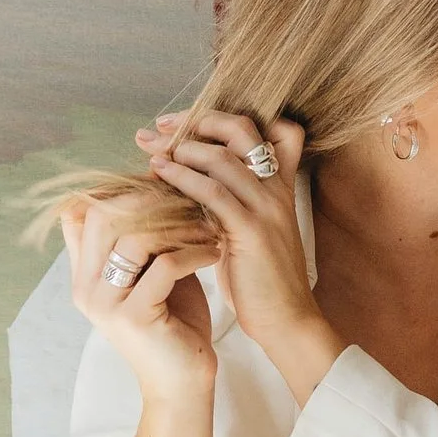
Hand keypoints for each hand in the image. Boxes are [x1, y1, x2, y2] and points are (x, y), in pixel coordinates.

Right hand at [64, 194, 220, 404]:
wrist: (184, 383)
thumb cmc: (175, 324)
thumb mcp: (155, 272)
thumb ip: (147, 235)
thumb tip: (160, 180)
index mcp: (85, 274)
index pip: (82, 211)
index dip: (122, 189)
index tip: (164, 186)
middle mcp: (86, 287)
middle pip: (102, 214)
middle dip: (151, 199)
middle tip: (190, 198)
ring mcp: (106, 303)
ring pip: (134, 236)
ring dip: (179, 224)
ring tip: (209, 226)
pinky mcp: (134, 317)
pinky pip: (164, 265)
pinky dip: (194, 252)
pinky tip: (215, 252)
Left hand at [140, 111, 344, 403]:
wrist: (285, 319)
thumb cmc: (261, 278)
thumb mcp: (250, 229)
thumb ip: (231, 200)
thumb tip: (188, 179)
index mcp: (279, 184)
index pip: (270, 126)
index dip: (224, 117)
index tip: (183, 123)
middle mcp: (276, 188)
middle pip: (241, 128)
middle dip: (196, 121)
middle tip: (160, 127)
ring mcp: (266, 207)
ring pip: (222, 157)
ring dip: (181, 148)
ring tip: (152, 150)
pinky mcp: (251, 231)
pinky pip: (213, 193)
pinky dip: (182, 177)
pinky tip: (160, 173)